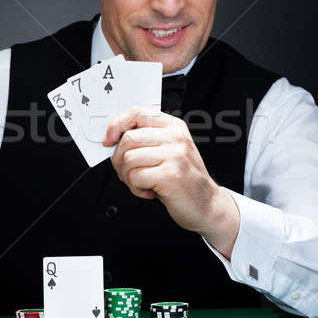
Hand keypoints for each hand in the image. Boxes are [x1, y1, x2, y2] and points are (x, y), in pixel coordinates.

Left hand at [103, 107, 240, 258]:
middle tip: (129, 172)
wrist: (208, 205)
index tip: (109, 139)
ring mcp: (174, 155)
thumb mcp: (170, 151)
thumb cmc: (185, 180)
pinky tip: (149, 191)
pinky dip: (136, 188)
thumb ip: (147, 139)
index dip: (118, 124)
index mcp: (174, 127)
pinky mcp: (170, 174)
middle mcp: (175, 138)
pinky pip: (135, 177)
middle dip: (119, 160)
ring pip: (128, 158)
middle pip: (128, 138)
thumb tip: (114, 137)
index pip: (138, 113)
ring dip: (128, 176)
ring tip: (143, 183)